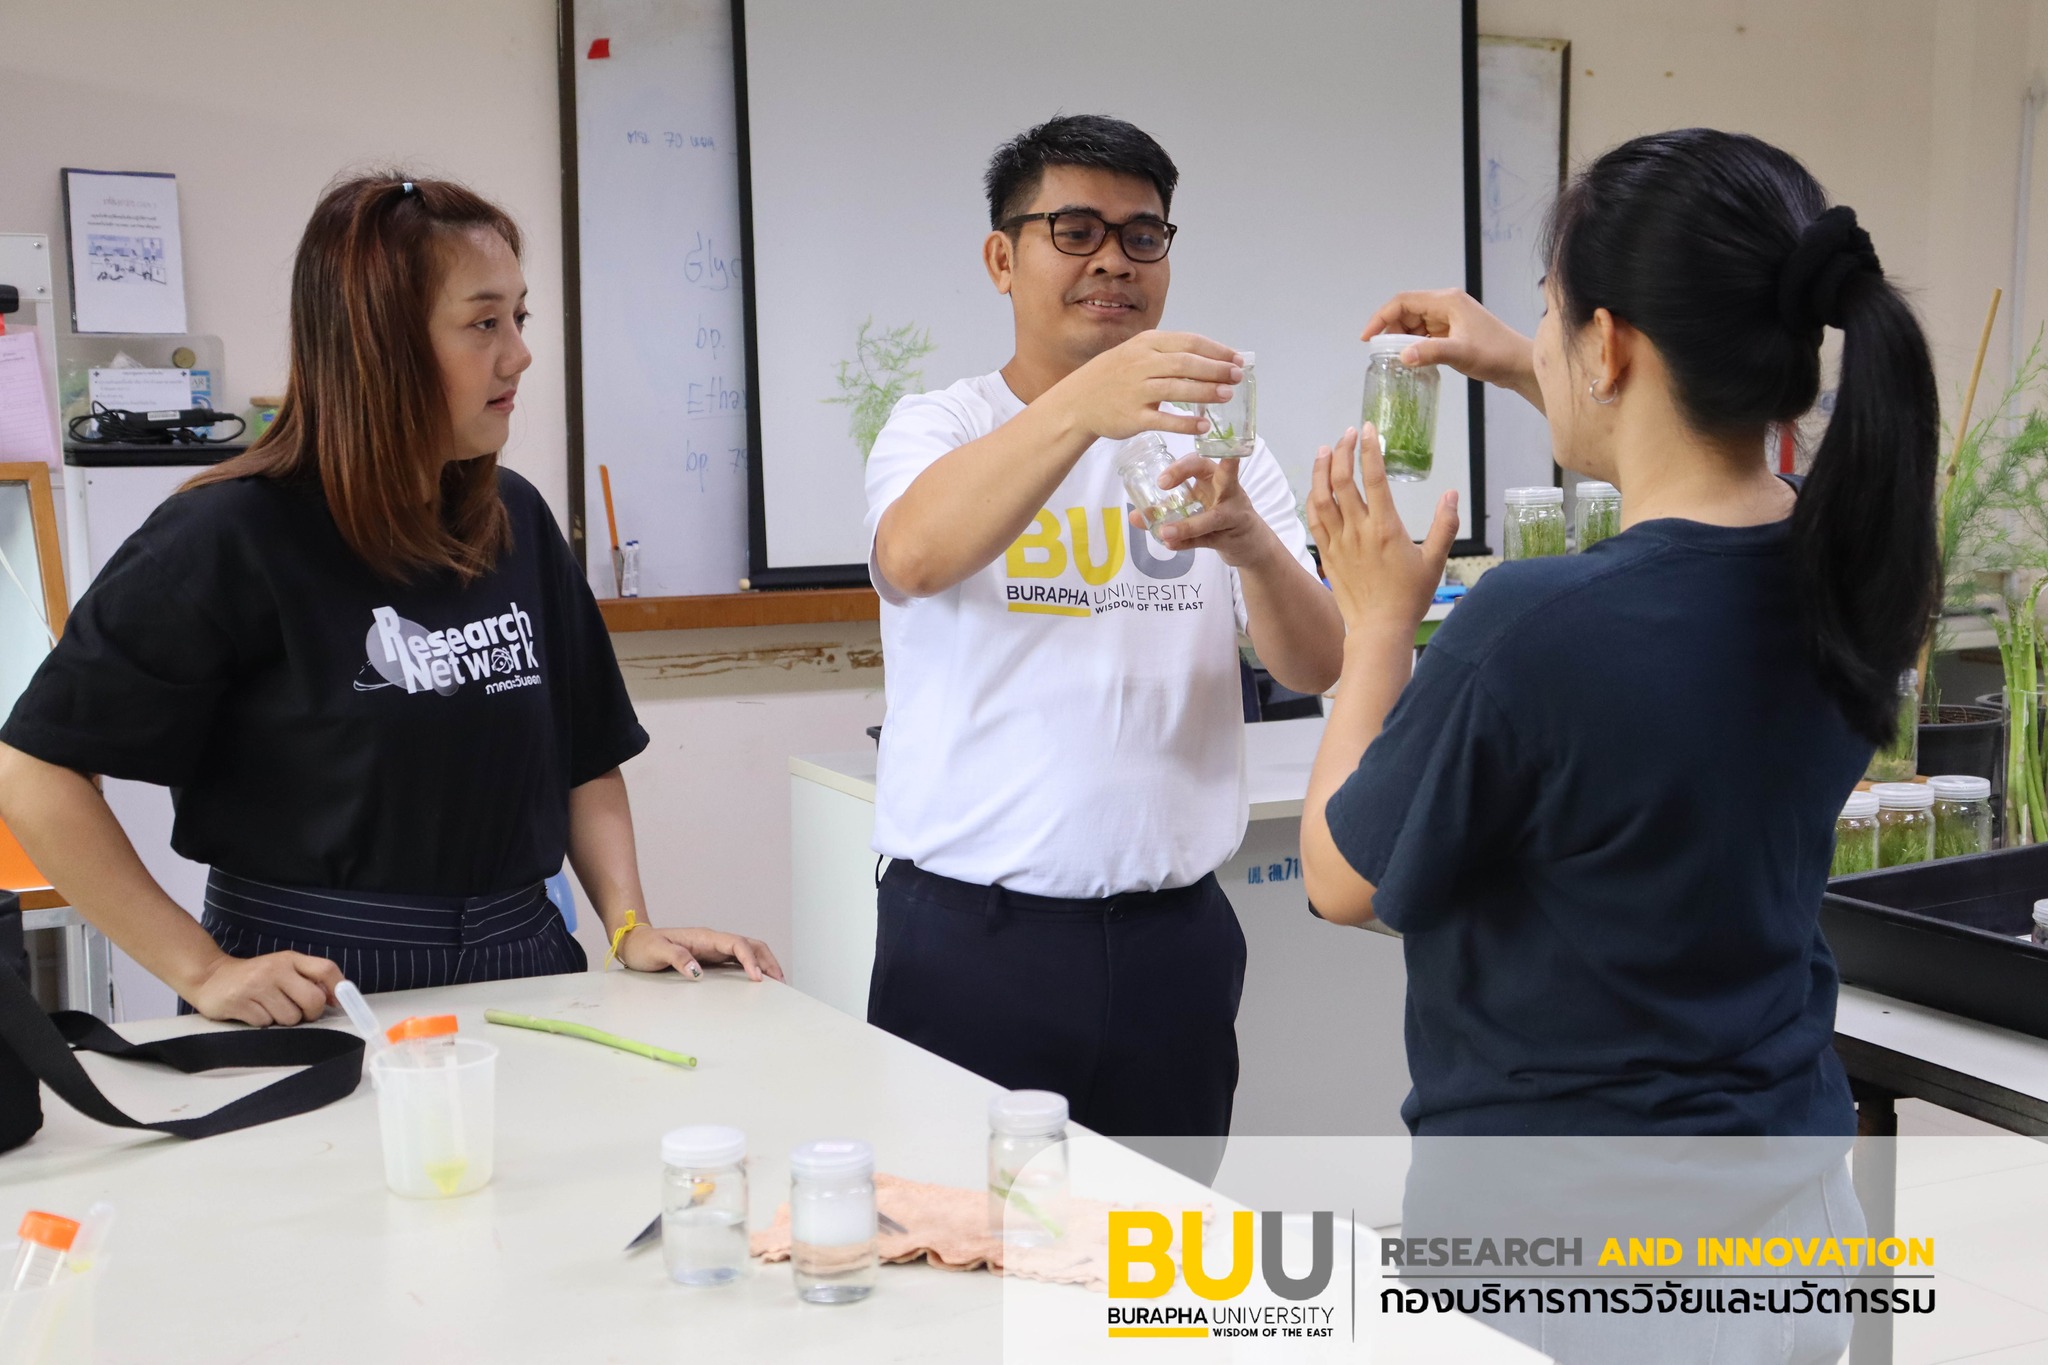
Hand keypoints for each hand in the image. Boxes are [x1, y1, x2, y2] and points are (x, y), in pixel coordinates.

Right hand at [186, 950, 341, 1026]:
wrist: (210, 977)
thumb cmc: (255, 976)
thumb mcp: (282, 968)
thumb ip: (308, 978)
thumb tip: (335, 998)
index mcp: (290, 959)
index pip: (325, 969)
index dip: (339, 989)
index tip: (338, 1004)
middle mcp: (275, 969)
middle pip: (313, 1000)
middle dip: (311, 1014)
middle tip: (300, 1013)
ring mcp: (256, 986)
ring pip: (290, 1017)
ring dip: (283, 1020)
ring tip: (269, 1008)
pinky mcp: (239, 1003)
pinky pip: (266, 1024)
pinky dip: (262, 1023)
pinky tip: (252, 1011)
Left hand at [618, 924, 784, 981]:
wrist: (633, 942)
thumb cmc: (643, 947)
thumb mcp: (656, 951)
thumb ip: (677, 958)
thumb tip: (698, 972)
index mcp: (704, 937)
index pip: (737, 944)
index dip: (750, 959)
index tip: (757, 978)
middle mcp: (713, 941)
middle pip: (750, 944)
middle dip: (768, 960)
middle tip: (780, 981)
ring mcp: (714, 948)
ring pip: (748, 951)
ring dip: (764, 963)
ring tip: (776, 982)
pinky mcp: (711, 957)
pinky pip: (738, 960)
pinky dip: (753, 968)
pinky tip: (757, 980)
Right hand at [1047, 330, 1242, 441]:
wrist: (1078, 402)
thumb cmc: (1113, 376)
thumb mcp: (1136, 352)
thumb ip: (1168, 353)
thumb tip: (1210, 357)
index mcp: (1146, 344)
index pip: (1189, 342)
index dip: (1217, 350)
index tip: (1237, 359)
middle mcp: (1141, 364)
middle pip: (1186, 363)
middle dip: (1216, 369)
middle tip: (1237, 377)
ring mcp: (1136, 391)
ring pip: (1177, 388)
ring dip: (1206, 392)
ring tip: (1227, 396)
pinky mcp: (1132, 417)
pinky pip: (1163, 420)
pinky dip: (1185, 423)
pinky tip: (1203, 426)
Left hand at [1128, 451, 1277, 568]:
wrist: (1251, 545)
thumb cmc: (1220, 516)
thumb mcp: (1195, 508)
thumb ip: (1166, 510)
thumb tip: (1134, 514)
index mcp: (1217, 478)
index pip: (1199, 462)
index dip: (1180, 466)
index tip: (1159, 481)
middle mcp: (1229, 492)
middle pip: (1216, 473)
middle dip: (1187, 472)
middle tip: (1162, 483)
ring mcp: (1234, 514)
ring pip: (1211, 518)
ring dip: (1187, 525)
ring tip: (1164, 531)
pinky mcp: (1233, 536)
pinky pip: (1208, 540)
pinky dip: (1189, 542)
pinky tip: (1171, 545)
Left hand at [1307, 426, 1458, 633]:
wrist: (1379, 629)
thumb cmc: (1409, 598)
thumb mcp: (1435, 561)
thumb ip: (1445, 525)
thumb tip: (1451, 494)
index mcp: (1386, 528)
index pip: (1373, 478)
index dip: (1368, 450)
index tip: (1367, 429)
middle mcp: (1358, 531)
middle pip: (1341, 481)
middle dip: (1341, 452)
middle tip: (1346, 434)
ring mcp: (1339, 542)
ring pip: (1321, 498)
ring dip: (1320, 470)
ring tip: (1323, 450)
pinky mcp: (1327, 555)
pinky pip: (1314, 520)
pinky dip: (1312, 498)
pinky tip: (1315, 486)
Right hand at [1363, 290, 1539, 406]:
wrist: (1518, 364)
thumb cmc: (1495, 354)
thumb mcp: (1461, 353)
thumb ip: (1430, 352)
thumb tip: (1401, 356)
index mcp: (1446, 301)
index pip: (1403, 301)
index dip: (1381, 317)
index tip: (1367, 338)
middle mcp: (1445, 305)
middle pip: (1406, 311)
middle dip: (1390, 330)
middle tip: (1381, 353)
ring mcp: (1449, 318)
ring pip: (1414, 323)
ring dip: (1402, 339)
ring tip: (1395, 359)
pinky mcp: (1452, 330)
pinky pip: (1424, 333)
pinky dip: (1414, 344)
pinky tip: (1411, 359)